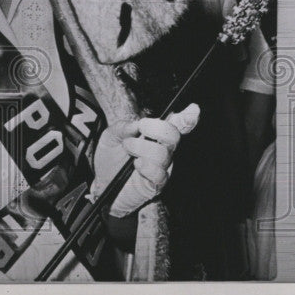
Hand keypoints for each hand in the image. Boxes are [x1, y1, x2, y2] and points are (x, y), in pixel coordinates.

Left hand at [92, 103, 199, 217]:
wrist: (101, 183)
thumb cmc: (109, 159)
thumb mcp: (110, 137)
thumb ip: (122, 127)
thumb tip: (136, 124)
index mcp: (154, 136)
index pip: (176, 126)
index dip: (187, 118)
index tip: (193, 109)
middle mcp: (162, 151)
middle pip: (173, 136)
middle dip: (156, 129)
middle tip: (140, 129)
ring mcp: (161, 168)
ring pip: (163, 154)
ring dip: (141, 148)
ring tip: (128, 148)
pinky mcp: (156, 185)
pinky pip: (159, 174)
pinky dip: (146, 167)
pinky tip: (136, 164)